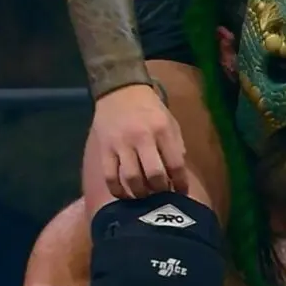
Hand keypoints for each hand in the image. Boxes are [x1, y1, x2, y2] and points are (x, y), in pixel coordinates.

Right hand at [90, 84, 187, 198]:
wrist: (119, 90)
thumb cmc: (150, 109)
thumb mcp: (170, 122)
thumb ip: (176, 146)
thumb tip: (178, 175)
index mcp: (162, 130)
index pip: (175, 164)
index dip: (180, 183)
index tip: (181, 192)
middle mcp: (142, 138)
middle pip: (154, 175)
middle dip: (160, 191)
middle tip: (161, 194)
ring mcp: (120, 144)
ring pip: (131, 178)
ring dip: (140, 193)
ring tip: (144, 195)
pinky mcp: (104, 149)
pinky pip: (109, 176)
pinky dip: (118, 191)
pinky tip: (125, 195)